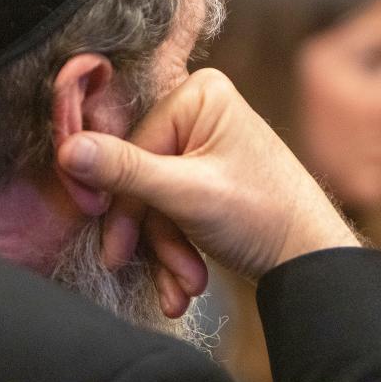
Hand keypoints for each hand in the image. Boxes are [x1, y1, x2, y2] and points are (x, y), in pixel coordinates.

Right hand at [57, 69, 359, 313]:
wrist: (312, 260)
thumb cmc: (264, 215)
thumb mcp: (187, 194)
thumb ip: (125, 172)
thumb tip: (68, 147)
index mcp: (200, 94)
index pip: (134, 144)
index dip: (121, 198)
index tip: (113, 243)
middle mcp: (200, 110)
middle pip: (143, 175)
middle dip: (150, 232)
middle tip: (143, 270)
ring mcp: (204, 144)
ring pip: (155, 199)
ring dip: (164, 249)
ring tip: (185, 287)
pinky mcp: (206, 176)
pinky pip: (172, 208)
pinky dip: (175, 248)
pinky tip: (187, 281)